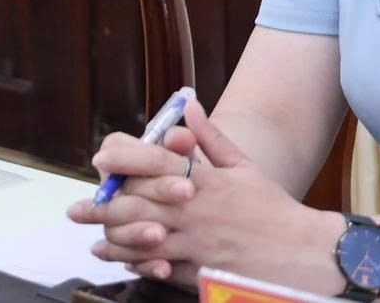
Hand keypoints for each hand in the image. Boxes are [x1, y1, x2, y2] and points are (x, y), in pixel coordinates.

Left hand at [66, 101, 341, 287]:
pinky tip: (121, 261)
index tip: (101, 159)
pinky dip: (137, 263)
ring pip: (143, 238)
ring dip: (112, 238)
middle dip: (103, 205)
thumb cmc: (272, 209)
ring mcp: (196, 243)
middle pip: (138, 203)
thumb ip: (211, 139)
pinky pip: (160, 267)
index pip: (156, 162)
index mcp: (206, 180)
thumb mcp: (244, 167)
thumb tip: (189, 107)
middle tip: (77, 207)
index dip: (124, 159)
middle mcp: (196, 210)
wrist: (303, 254)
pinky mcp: (200, 272)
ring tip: (92, 237)